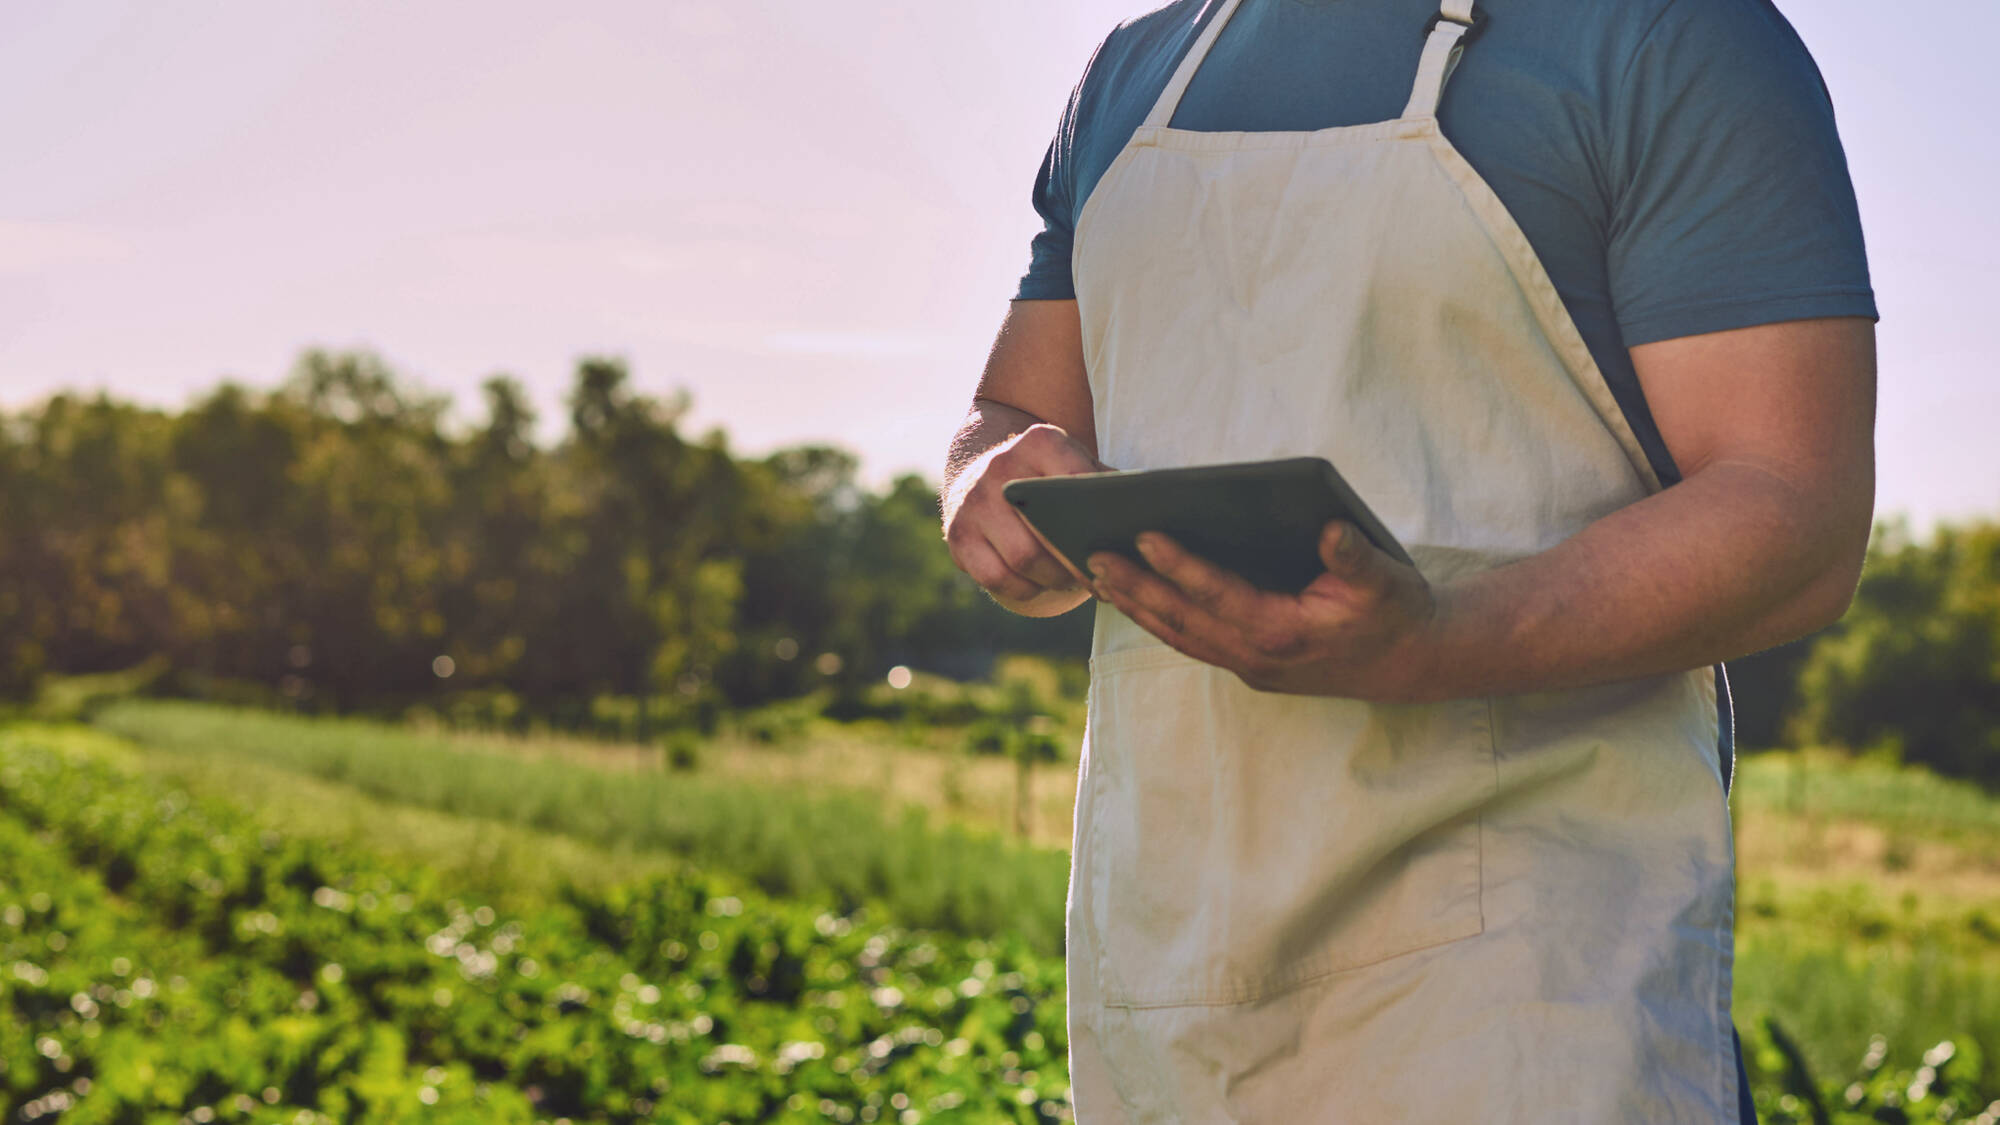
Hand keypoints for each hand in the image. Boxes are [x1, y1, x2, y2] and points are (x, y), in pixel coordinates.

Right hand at [943, 423, 1107, 615]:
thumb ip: (1105, 485)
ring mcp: (974, 504)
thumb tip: (1148, 518)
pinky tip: (1042, 584)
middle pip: (1047, 531)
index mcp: (1039, 442)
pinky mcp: (958, 537)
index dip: (1100, 519)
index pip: (1077, 483)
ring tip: (1075, 582)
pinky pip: (998, 580)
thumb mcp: (1075, 463)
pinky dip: (1026, 590)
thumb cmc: (1045, 476)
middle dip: (1079, 562)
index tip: (1120, 544)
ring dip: (1055, 580)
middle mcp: (1000, 468)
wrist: (980, 469)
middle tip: (1101, 576)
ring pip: (1023, 560)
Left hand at [1088, 521, 1443, 701]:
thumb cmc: (1395, 613)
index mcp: (1284, 632)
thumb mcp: (1386, 580)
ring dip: (1136, 606)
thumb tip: (1330, 529)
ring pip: (1178, 636)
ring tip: (1096, 572)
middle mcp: (1256, 657)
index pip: (1218, 596)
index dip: (1180, 566)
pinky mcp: (1246, 666)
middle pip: (1182, 621)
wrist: (1410, 664)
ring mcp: (1248, 667)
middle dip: (1135, 588)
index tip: (1144, 536)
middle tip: (1091, 554)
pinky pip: (1190, 641)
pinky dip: (1157, 619)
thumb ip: (1354, 557)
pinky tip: (1132, 593)